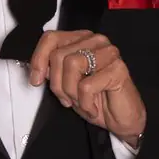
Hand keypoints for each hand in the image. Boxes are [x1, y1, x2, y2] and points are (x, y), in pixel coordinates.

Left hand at [29, 30, 145, 143]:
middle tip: (68, 99)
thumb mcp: (66, 83)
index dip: (39, 58)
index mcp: (81, 39)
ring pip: (72, 64)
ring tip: (81, 102)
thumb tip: (37, 69)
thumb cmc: (95, 99)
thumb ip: (53, 70)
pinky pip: (86, 85)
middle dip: (57, 84)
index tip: (36, 80)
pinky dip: (85, 103)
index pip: (51, 38)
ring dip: (71, 92)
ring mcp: (108, 52)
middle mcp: (95, 40)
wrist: (122, 120)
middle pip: (58, 55)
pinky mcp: (118, 69)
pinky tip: (93, 108)